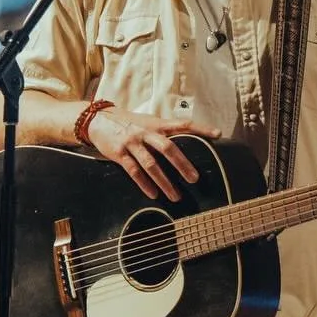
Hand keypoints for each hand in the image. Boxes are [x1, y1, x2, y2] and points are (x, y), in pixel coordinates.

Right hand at [87, 108, 216, 200]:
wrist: (99, 120)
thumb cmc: (129, 123)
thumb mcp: (148, 122)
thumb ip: (164, 131)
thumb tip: (186, 142)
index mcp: (157, 123)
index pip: (183, 124)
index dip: (201, 128)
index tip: (217, 134)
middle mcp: (146, 132)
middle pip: (168, 148)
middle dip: (182, 164)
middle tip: (194, 179)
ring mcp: (132, 143)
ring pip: (151, 164)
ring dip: (164, 182)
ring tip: (175, 196)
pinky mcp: (119, 153)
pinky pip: (134, 171)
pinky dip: (144, 184)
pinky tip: (154, 194)